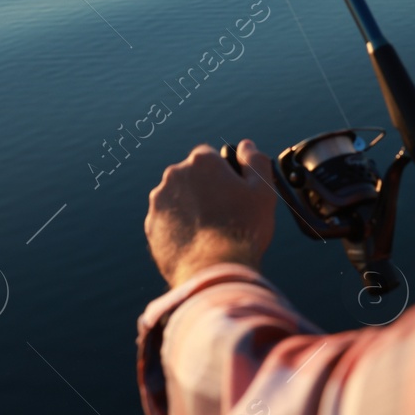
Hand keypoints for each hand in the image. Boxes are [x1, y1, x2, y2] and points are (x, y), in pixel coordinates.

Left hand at [145, 140, 275, 288]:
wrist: (213, 270)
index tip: (233, 194)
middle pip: (192, 178)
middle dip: (205, 191)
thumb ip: (255, 161)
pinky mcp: (152, 226)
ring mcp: (159, 202)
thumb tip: (246, 145)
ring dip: (190, 209)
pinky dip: (179, 229)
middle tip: (224, 215)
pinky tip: (197, 244)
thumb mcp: (262, 191)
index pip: (210, 157)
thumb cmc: (242, 228)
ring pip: (178, 200)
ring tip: (211, 233)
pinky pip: (167, 222)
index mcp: (201, 162)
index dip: (224, 175)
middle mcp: (174, 175)